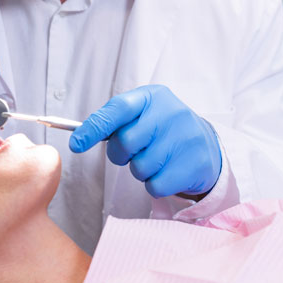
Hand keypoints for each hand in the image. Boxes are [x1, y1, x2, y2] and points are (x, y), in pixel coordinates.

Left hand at [69, 85, 221, 198]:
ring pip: (140, 167)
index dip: (94, 127)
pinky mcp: (194, 165)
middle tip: (131, 152)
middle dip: (120, 154)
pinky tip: (166, 171)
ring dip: (139, 169)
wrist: (205, 145)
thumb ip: (114, 120)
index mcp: (153, 97)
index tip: (76, 144)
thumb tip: (79, 137)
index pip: (118, 109)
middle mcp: (171, 113)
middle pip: (125, 142)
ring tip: (154, 159)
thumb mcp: (142, 113)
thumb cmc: (161, 129)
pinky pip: (155, 185)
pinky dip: (154, 184)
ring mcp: (185, 138)